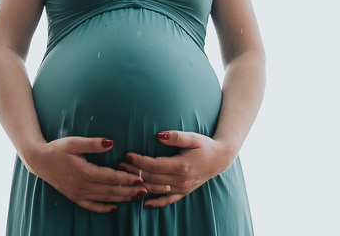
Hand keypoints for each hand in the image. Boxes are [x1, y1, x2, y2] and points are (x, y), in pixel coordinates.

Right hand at [23, 137, 147, 212]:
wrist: (39, 161)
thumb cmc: (57, 148)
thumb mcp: (74, 142)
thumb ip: (93, 144)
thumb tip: (111, 143)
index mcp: (84, 172)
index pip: (110, 177)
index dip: (126, 179)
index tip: (140, 179)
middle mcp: (82, 186)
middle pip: (110, 190)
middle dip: (129, 191)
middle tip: (145, 190)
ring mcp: (78, 193)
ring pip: (104, 198)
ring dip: (121, 198)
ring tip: (136, 198)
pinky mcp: (74, 196)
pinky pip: (91, 206)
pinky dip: (104, 208)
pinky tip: (114, 208)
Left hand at [118, 130, 232, 208]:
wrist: (220, 159)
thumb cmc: (205, 145)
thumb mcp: (192, 137)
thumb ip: (176, 137)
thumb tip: (159, 135)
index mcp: (181, 166)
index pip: (154, 165)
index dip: (139, 161)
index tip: (127, 155)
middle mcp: (180, 180)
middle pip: (152, 177)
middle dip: (134, 172)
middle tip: (119, 165)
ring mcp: (182, 188)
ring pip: (156, 189)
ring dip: (140, 185)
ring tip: (125, 179)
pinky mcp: (183, 192)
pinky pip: (168, 200)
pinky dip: (156, 202)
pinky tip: (144, 203)